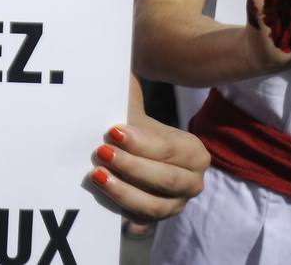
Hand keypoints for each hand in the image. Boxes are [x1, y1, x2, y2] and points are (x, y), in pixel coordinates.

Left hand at [89, 93, 209, 222]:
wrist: (124, 146)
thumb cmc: (128, 121)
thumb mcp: (131, 103)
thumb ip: (126, 91)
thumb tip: (105, 69)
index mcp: (193, 152)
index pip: (169, 150)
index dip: (142, 143)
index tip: (113, 131)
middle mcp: (191, 181)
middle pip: (166, 180)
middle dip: (132, 167)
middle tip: (101, 153)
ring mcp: (175, 204)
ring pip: (155, 206)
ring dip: (125, 192)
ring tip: (97, 175)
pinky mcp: (155, 219)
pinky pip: (141, 222)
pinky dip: (124, 212)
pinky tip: (106, 199)